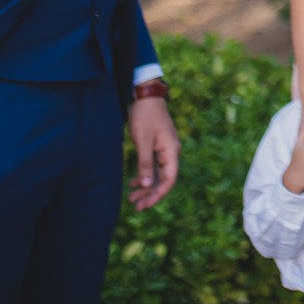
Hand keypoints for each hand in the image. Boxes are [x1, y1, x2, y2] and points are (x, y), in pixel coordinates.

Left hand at [127, 95, 179, 210]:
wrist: (146, 96)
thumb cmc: (145, 116)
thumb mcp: (143, 141)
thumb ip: (145, 163)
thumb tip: (147, 185)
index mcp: (172, 151)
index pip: (169, 179)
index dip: (158, 194)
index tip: (145, 205)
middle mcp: (171, 152)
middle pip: (164, 179)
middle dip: (151, 194)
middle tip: (136, 206)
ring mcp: (164, 149)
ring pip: (158, 174)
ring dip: (146, 187)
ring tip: (131, 198)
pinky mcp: (157, 146)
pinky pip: (153, 166)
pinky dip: (144, 176)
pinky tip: (134, 184)